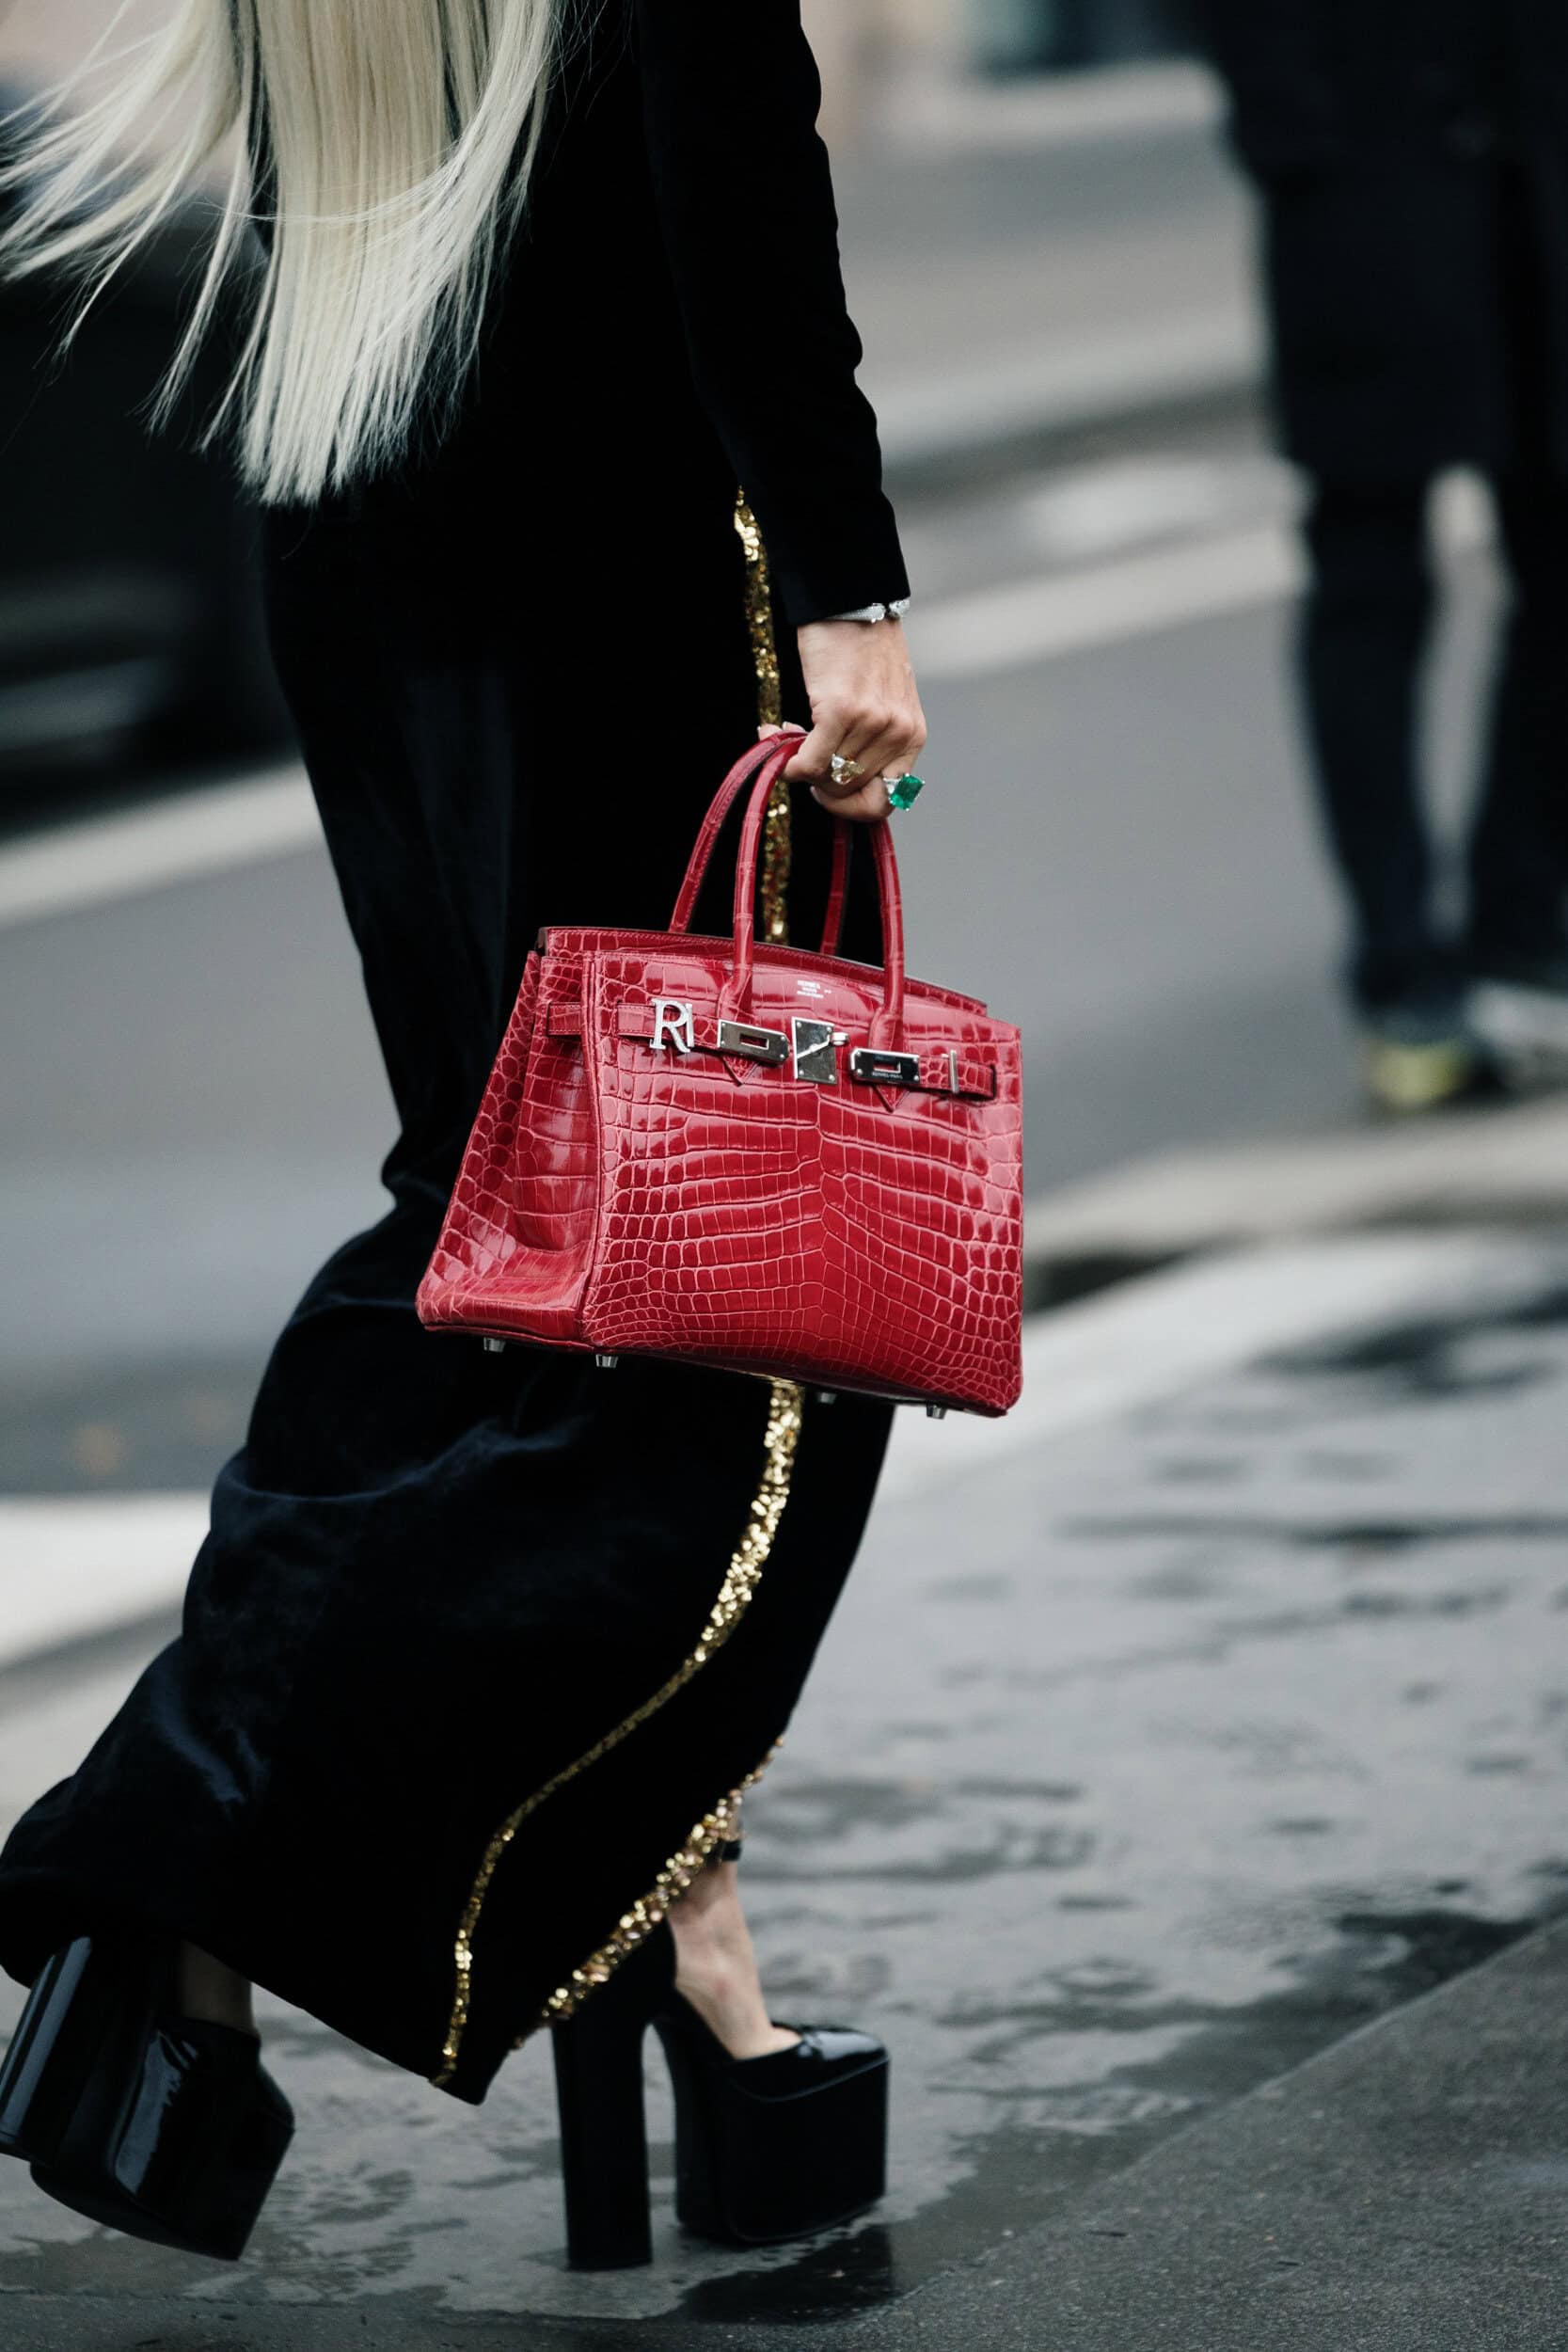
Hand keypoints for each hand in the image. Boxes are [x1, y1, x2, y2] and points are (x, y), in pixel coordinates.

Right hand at [760, 618, 925, 823]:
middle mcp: (898, 734)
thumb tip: (828, 781)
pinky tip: (779, 738)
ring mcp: (872, 723)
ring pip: (827, 778)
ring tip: (791, 737)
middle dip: (820, 784)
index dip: (851, 807)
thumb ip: (870, 744)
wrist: (851, 603)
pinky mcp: (841, 710)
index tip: (829, 789)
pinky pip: (809, 762)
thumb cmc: (862, 653)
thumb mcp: (884, 704)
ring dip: (801, 766)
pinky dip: (789, 761)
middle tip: (803, 759)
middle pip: (850, 793)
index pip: (887, 802)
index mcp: (912, 737)